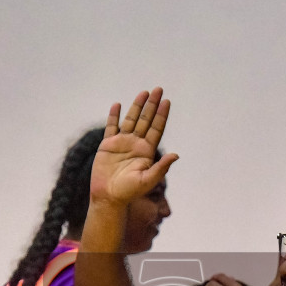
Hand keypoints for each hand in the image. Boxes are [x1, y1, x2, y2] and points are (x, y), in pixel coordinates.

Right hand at [90, 88, 179, 207]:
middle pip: (146, 120)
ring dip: (137, 106)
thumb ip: (161, 167)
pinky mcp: (108, 145)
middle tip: (158, 89)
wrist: (108, 197)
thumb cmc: (129, 192)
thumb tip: (176, 155)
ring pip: (131, 120)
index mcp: (147, 151)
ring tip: (143, 92)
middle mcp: (136, 144)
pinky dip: (114, 116)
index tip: (166, 102)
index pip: (156, 129)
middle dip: (152, 105)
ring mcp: (122, 143)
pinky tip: (117, 104)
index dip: (161, 115)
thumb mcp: (148, 180)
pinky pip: (112, 127)